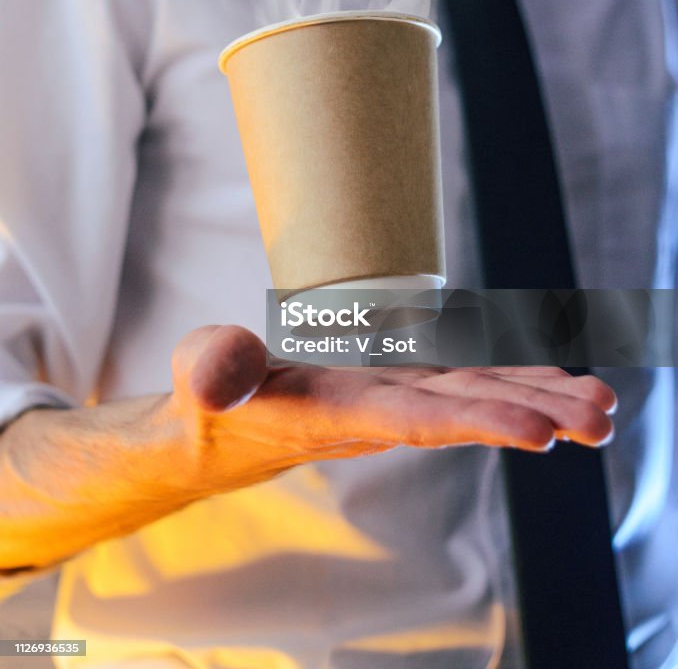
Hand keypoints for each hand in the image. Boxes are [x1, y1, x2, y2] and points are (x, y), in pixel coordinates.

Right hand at [167, 324, 616, 498]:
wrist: (217, 432)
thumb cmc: (208, 404)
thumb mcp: (200, 377)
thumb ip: (212, 370)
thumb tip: (219, 376)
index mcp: (336, 412)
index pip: (416, 419)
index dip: (480, 422)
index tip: (542, 434)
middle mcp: (377, 413)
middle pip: (466, 411)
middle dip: (534, 411)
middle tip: (601, 415)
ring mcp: (391, 400)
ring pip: (474, 397)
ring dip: (538, 400)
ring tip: (600, 408)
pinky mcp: (394, 387)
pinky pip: (460, 384)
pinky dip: (509, 383)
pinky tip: (551, 384)